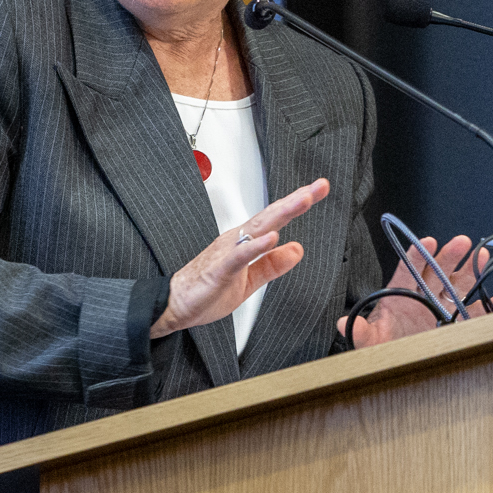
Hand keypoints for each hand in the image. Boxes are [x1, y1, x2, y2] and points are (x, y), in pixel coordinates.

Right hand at [151, 179, 328, 339]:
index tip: (319, 189)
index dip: (297, 204)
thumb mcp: (250, 280)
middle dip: (295, 201)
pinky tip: (272, 237)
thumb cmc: (205, 290)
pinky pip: (239, 256)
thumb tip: (297, 249)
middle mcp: (236, 241)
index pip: (276, 219)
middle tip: (317, 186)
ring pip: (257, 229)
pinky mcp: (218, 269)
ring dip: (281, 214)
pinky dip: (256, 245)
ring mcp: (226, 253)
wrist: (174, 306)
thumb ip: (273, 264)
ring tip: (302, 202)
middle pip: (270, 216)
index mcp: (244, 242)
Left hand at [339, 234, 492, 346]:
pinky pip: (476, 312)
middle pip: (437, 272)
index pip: (408, 271)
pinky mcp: (456, 325)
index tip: (426, 243)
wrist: (395, 367)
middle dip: (448, 256)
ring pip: (458, 286)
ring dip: (471, 272)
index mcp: (399, 296)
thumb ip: (359, 330)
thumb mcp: (368, 340)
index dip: (417, 256)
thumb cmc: (381, 349)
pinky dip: (490, 305)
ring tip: (481, 255)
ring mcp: (440, 310)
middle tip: (460, 242)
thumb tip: (343, 323)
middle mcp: (422, 299)